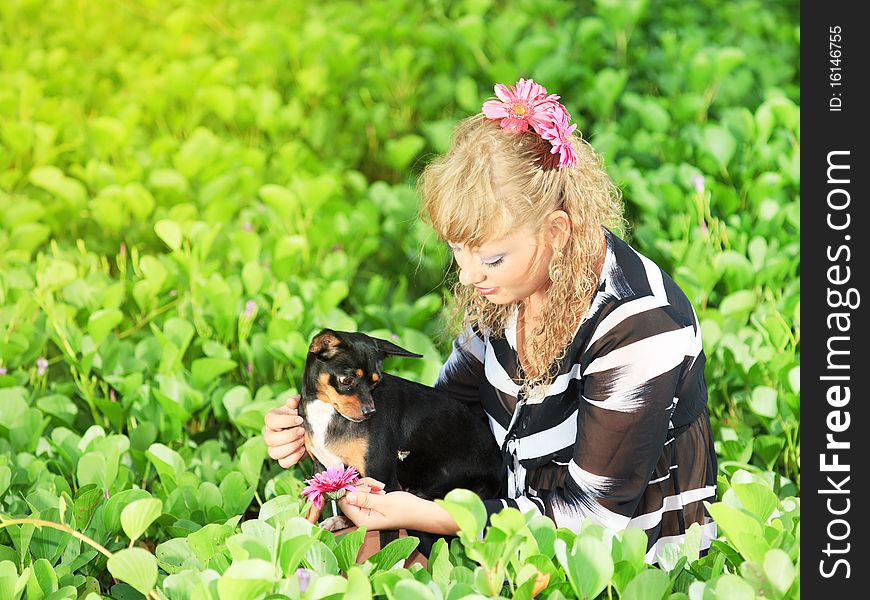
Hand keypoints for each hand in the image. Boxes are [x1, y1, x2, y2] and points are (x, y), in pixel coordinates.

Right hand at [263, 394, 306, 467]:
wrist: (311, 428)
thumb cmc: (303, 414)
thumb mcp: (300, 405)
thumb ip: (296, 401)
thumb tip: (291, 402)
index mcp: (272, 419)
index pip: (270, 421)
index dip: (285, 421)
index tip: (300, 419)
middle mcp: (270, 434)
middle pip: (270, 439)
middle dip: (289, 436)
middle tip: (302, 431)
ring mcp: (274, 448)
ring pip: (274, 453)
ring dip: (291, 447)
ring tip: (303, 441)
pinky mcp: (283, 459)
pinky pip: (283, 463)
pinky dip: (294, 458)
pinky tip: (303, 449)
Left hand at [338, 483, 457, 534]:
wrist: (420, 511)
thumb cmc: (406, 510)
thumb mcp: (384, 502)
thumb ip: (364, 499)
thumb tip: (347, 495)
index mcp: (363, 521)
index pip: (344, 503)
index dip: (349, 490)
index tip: (360, 483)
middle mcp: (362, 518)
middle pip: (349, 496)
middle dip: (360, 486)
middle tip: (375, 487)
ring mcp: (366, 512)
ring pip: (356, 492)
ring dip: (367, 485)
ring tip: (380, 488)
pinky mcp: (371, 506)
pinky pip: (364, 492)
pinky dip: (371, 487)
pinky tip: (380, 489)